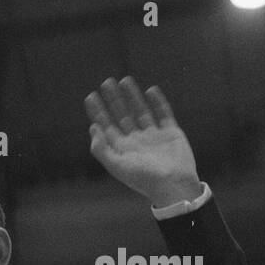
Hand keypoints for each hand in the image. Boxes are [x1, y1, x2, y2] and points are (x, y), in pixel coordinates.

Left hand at [85, 76, 201, 207]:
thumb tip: (93, 128)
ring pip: (140, 111)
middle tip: (106, 82)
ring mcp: (153, 136)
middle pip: (121, 115)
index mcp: (121, 149)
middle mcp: (135, 141)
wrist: (173, 185)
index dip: (98, 112)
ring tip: (125, 80)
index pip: (106, 126)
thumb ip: (102, 149)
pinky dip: (157, 102)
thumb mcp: (117, 166)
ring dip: (132, 96)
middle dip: (113, 100)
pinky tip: (150, 90)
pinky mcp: (170, 133)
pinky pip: (163, 113)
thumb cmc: (144, 179)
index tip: (90, 96)